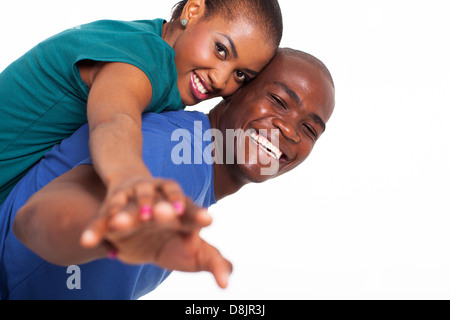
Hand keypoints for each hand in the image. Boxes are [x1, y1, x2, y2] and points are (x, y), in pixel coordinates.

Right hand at [83, 197, 231, 288]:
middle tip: (166, 215)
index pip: (193, 210)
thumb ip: (212, 261)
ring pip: (130, 207)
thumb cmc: (174, 233)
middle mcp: (160, 199)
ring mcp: (134, 201)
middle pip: (163, 203)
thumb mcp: (193, 248)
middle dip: (164, 209)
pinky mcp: (112, 209)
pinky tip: (87, 242)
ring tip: (121, 223)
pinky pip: (102, 220)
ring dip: (127, 214)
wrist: (140, 208)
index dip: (198, 214)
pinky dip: (95, 229)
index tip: (208, 220)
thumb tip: (227, 282)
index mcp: (182, 209)